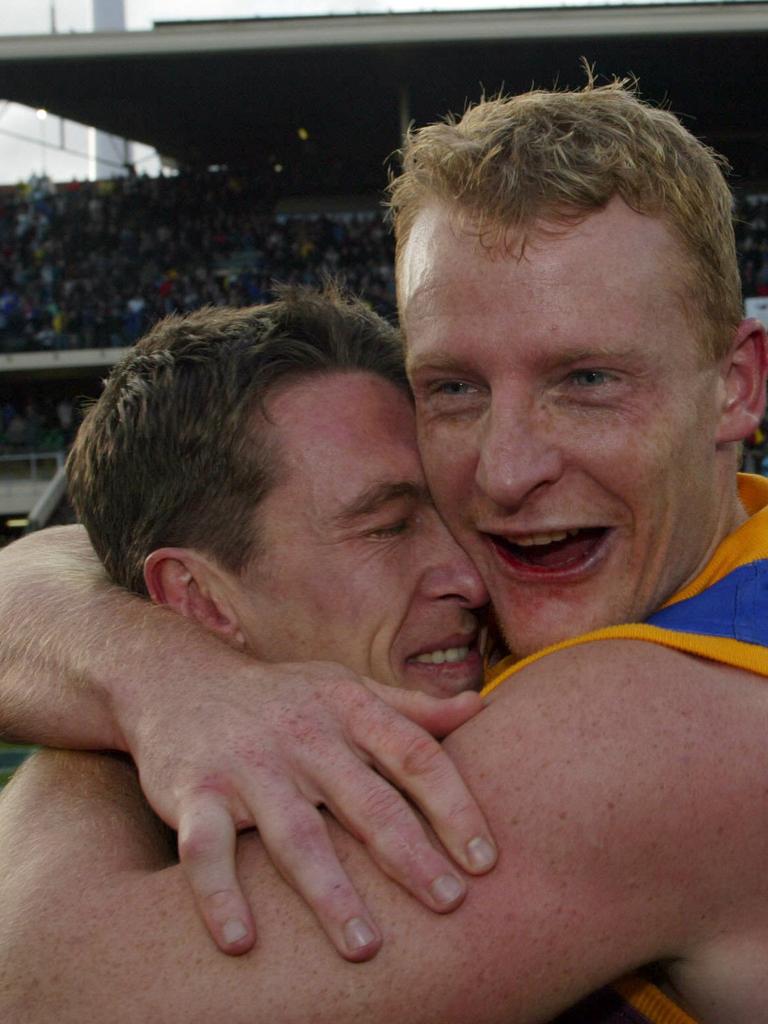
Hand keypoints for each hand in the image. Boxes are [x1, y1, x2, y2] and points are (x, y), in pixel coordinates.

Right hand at [119, 659, 496, 961]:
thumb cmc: (282, 696)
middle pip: (366, 801)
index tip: (485, 860)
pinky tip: (242, 942)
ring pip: (295, 835)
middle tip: (450, 905)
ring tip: (365, 947)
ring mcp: (248, 765)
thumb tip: (481, 708)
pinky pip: (206, 849)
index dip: (455, 806)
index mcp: (349, 710)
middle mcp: (305, 736)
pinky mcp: (194, 792)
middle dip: (410, 855)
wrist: (179, 678)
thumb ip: (410, 708)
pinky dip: (220, 895)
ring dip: (330, 892)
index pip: (415, 755)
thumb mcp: (345, 688)